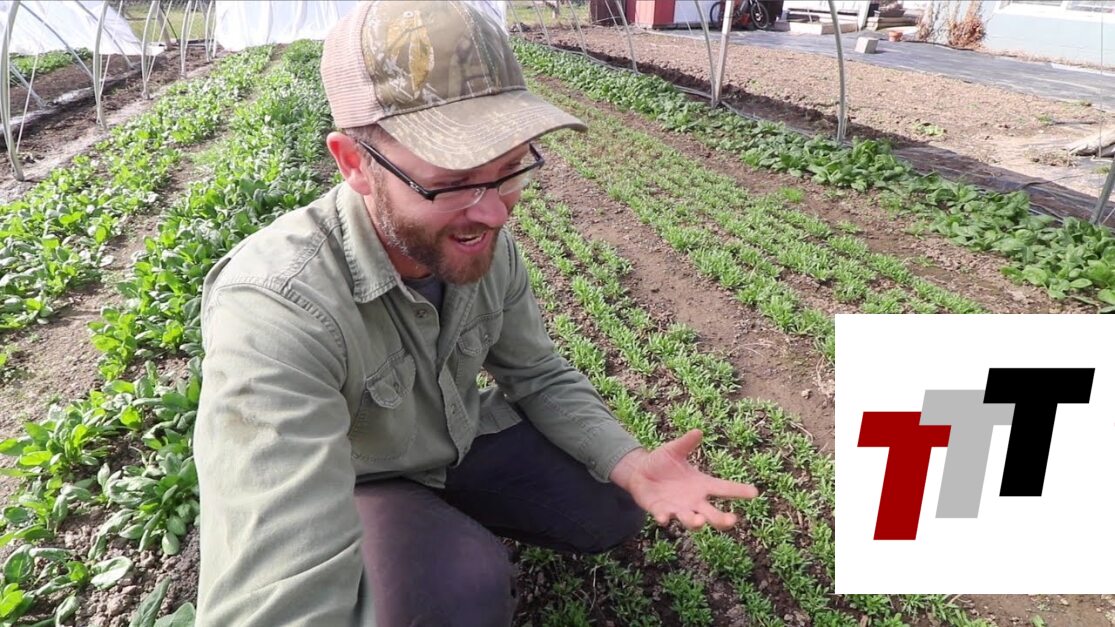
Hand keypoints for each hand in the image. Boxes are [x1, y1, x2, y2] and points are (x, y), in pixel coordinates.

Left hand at [610, 429, 757, 530]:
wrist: (639, 472)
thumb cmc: (662, 462)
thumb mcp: (674, 450)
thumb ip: (686, 443)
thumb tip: (698, 431)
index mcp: (702, 484)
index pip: (724, 488)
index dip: (739, 491)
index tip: (755, 492)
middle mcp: (693, 500)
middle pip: (712, 514)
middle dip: (722, 520)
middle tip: (732, 520)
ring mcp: (677, 508)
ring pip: (691, 520)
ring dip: (695, 522)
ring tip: (699, 521)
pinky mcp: (660, 511)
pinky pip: (664, 516)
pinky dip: (664, 517)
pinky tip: (664, 517)